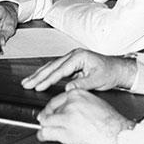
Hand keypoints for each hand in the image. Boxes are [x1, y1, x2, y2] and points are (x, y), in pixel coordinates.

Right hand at [22, 48, 136, 91]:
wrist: (118, 69)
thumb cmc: (110, 73)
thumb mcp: (98, 80)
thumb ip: (82, 84)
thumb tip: (68, 89)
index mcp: (78, 57)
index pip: (60, 70)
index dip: (48, 79)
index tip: (38, 86)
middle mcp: (73, 55)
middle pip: (51, 66)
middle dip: (37, 76)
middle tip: (26, 84)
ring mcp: (71, 58)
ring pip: (51, 66)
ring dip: (38, 74)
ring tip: (27, 82)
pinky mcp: (71, 63)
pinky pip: (55, 68)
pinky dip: (46, 74)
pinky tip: (38, 78)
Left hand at [37, 89, 134, 143]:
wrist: (117, 134)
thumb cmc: (110, 121)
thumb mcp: (93, 102)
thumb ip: (77, 102)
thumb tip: (65, 107)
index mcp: (77, 94)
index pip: (56, 99)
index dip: (51, 108)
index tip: (50, 112)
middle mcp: (70, 103)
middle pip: (50, 109)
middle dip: (48, 117)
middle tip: (46, 121)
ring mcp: (67, 117)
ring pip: (46, 120)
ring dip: (45, 126)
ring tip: (44, 129)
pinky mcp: (66, 131)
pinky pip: (47, 132)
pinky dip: (43, 135)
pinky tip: (43, 136)